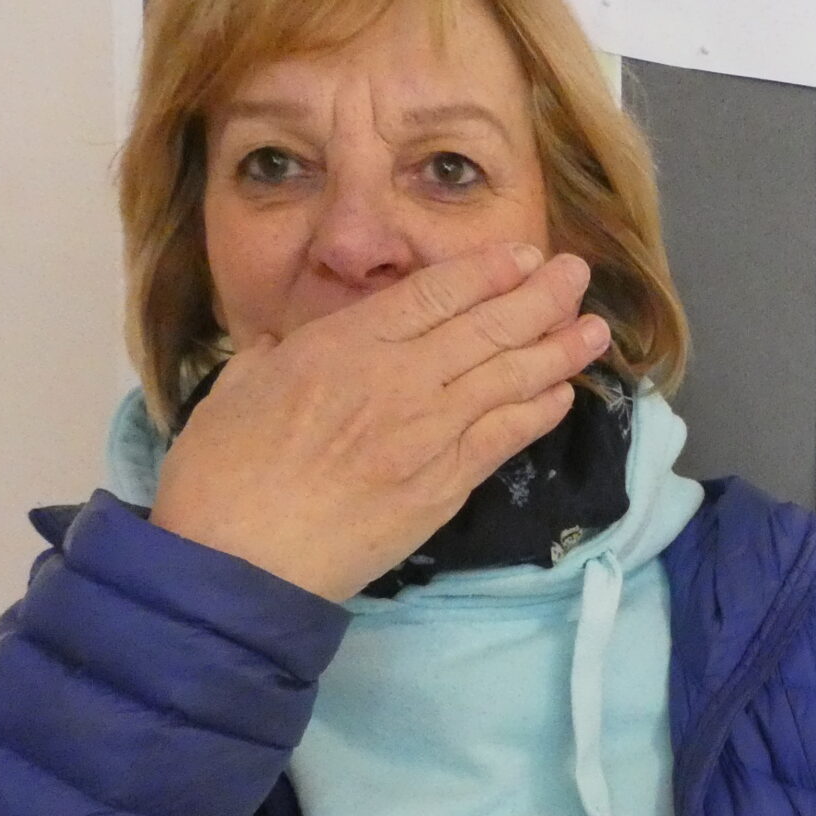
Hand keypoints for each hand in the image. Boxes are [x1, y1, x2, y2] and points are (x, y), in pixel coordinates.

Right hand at [151, 240, 605, 600]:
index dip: (487, 271)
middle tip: (577, 274)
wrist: (237, 560)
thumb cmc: (221, 473)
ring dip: (557, 350)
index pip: (433, 293)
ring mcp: (426, 435)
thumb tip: (289, 345)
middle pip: (485, 328)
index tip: (524, 256)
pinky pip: (504, 438)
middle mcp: (397, 380)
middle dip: (539, 297)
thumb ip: (278, 355)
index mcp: (343, 345)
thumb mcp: (239, 386)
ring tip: (594, 328)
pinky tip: (563, 394)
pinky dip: (538, 412)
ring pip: (507, 379)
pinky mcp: (443, 487)